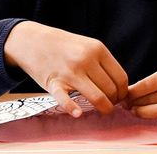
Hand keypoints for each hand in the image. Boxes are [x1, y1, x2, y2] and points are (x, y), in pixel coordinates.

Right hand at [3, 21, 128, 116]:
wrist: (34, 41)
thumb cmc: (65, 46)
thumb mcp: (88, 46)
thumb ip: (102, 62)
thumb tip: (119, 85)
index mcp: (98, 49)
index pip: (120, 77)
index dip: (123, 91)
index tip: (120, 97)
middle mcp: (86, 60)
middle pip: (111, 89)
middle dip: (113, 101)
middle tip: (110, 105)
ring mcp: (70, 72)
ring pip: (97, 97)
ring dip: (103, 108)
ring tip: (102, 110)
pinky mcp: (53, 83)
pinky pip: (66, 100)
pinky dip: (73, 109)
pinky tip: (78, 114)